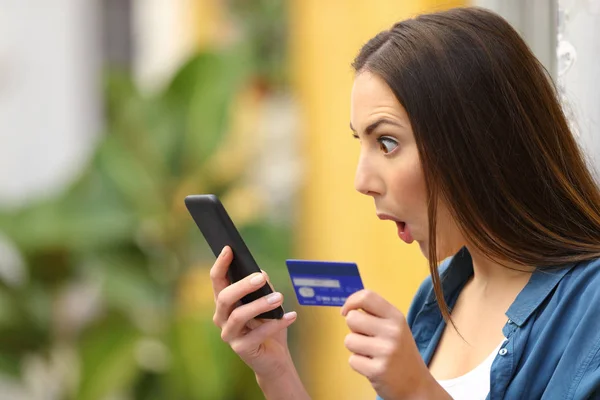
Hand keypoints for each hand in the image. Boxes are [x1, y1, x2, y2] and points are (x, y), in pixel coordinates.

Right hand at [211, 246, 297, 378]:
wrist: (274, 358)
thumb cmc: (268, 325)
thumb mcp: (267, 302)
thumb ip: (262, 287)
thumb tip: (260, 273)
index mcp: (225, 303)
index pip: (217, 280)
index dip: (221, 264)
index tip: (229, 249)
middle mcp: (221, 318)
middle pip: (225, 297)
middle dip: (243, 285)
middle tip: (261, 277)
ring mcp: (229, 334)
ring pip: (239, 315)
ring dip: (260, 304)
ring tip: (278, 298)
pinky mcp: (241, 349)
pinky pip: (258, 334)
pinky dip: (276, 323)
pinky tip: (291, 316)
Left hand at [341, 290, 449, 399]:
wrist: (416, 385)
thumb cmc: (400, 353)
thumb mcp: (395, 328)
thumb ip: (375, 315)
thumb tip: (348, 308)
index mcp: (396, 317)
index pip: (367, 297)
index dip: (351, 302)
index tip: (346, 311)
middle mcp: (393, 331)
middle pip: (352, 318)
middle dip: (354, 329)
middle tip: (367, 339)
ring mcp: (386, 351)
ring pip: (349, 340)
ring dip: (356, 349)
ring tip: (372, 354)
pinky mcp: (378, 370)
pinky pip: (352, 360)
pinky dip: (359, 364)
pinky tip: (373, 367)